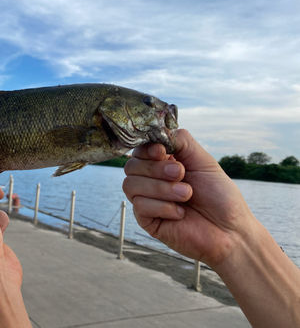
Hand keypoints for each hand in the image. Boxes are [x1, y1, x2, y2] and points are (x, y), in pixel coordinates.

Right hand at [123, 129, 255, 267]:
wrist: (231, 232)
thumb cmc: (220, 197)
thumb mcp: (204, 161)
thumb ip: (182, 141)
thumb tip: (160, 130)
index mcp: (164, 164)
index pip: (140, 150)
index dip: (146, 149)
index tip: (162, 152)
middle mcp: (152, 180)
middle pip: (131, 166)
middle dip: (156, 168)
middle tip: (181, 174)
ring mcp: (148, 200)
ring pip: (130, 185)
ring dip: (160, 188)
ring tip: (186, 195)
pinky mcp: (147, 221)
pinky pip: (139, 206)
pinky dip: (162, 206)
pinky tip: (180, 213)